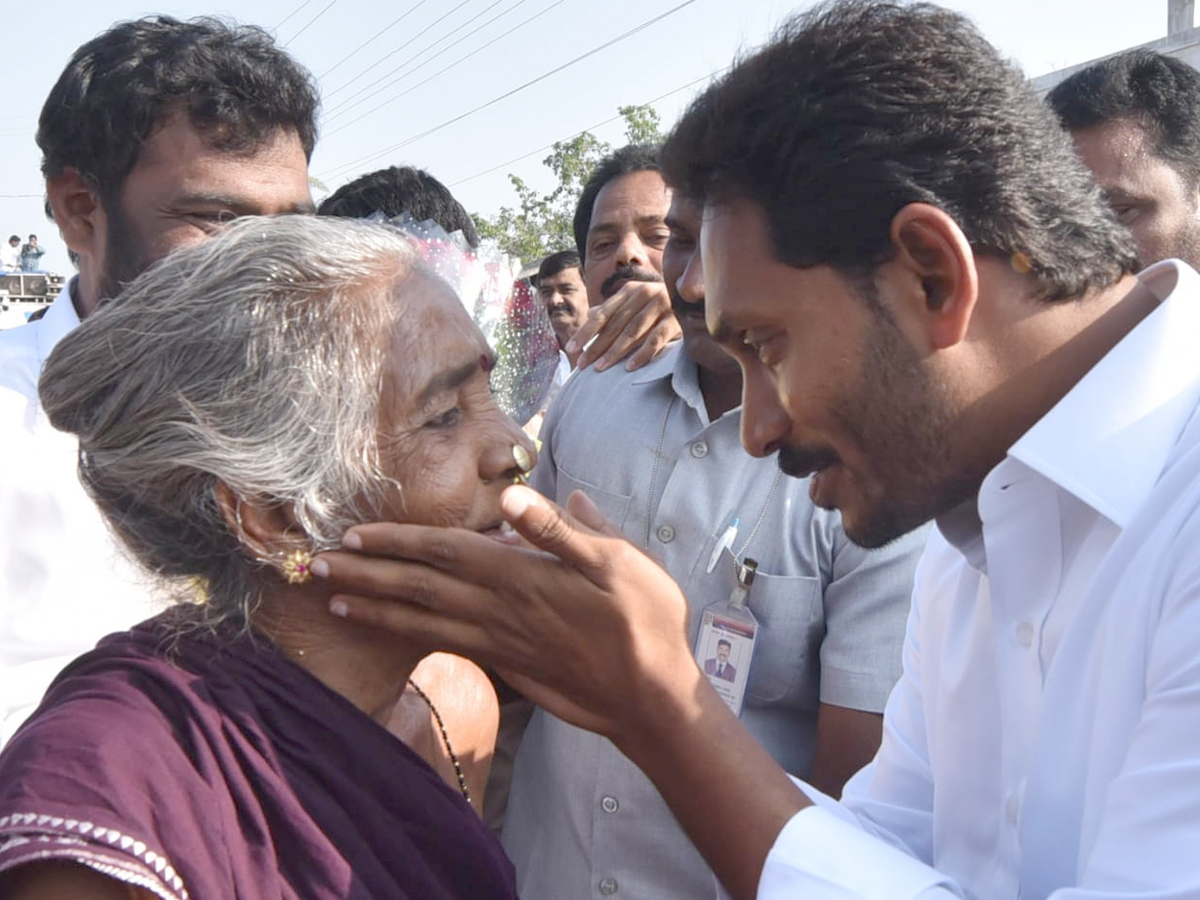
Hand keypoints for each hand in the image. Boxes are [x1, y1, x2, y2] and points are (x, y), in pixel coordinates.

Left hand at [311, 487, 699, 742]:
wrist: (650, 697)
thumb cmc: (643, 620)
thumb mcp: (618, 561)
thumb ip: (561, 530)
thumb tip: (514, 495)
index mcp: (521, 575)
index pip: (444, 551)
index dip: (396, 542)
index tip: (354, 535)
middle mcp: (499, 610)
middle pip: (418, 587)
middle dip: (366, 574)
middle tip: (318, 565)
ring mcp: (499, 643)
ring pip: (422, 622)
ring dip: (375, 610)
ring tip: (334, 601)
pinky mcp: (506, 666)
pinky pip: (445, 647)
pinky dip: (410, 638)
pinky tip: (392, 634)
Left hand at [566, 280, 680, 370]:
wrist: (698, 299)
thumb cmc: (659, 306)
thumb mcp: (636, 304)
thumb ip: (615, 309)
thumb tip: (590, 316)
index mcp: (629, 291)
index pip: (602, 314)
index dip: (585, 332)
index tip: (571, 349)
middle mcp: (644, 293)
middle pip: (615, 324)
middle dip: (597, 345)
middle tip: (583, 365)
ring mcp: (661, 304)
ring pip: (633, 331)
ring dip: (615, 351)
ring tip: (601, 368)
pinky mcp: (677, 319)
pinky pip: (656, 339)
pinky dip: (642, 353)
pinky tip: (630, 367)